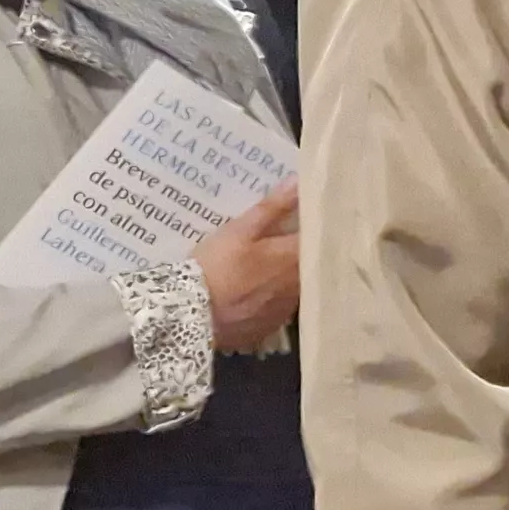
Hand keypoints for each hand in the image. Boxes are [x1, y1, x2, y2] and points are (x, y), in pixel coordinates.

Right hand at [195, 181, 301, 352]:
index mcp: (295, 259)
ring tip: (270, 267)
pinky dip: (272, 299)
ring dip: (288, 277)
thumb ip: (272, 208)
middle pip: (310, 265)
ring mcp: (286, 310)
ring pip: (295, 288)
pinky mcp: (270, 327)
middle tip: (288, 241)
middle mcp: (299, 286)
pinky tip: (257, 294)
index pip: (319, 239)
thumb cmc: (215, 266)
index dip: (316, 227)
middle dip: (303, 252)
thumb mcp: (239, 231)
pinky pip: (279, 308)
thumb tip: (299, 182)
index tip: (314, 218)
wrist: (190, 315)